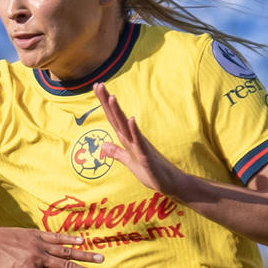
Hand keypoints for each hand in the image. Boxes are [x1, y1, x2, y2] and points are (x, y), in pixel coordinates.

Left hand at [94, 82, 192, 199]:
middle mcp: (133, 138)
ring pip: (126, 126)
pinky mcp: (146, 155)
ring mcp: (140, 146)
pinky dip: (134, 130)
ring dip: (119, 112)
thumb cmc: (151, 172)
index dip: (104, 104)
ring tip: (111, 97)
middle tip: (98, 84)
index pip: (113, 118)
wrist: (170, 183)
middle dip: (107, 102)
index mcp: (127, 139)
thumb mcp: (128, 161)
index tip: (97, 87)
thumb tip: (102, 146)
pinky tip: (130, 119)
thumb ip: (116, 152)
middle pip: (117, 117)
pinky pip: (139, 141)